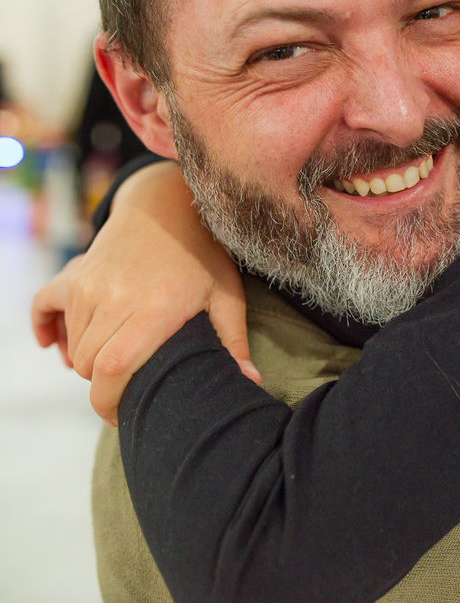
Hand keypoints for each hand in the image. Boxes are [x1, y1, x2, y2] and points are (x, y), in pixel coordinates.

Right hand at [31, 161, 259, 424]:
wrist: (170, 206)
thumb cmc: (205, 256)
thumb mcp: (226, 296)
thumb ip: (233, 343)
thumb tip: (250, 384)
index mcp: (154, 309)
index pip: (114, 368)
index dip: (110, 401)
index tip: (121, 416)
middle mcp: (115, 297)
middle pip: (90, 364)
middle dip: (104, 386)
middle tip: (128, 388)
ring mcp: (89, 284)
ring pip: (74, 345)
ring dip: (88, 360)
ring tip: (117, 360)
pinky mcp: (74, 274)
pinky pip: (45, 308)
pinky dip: (49, 331)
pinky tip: (57, 346)